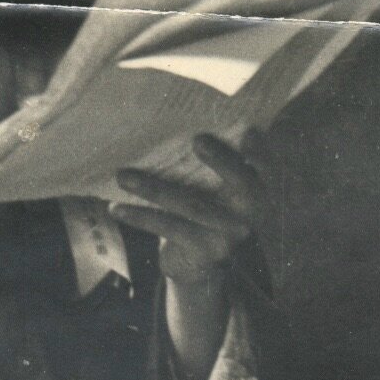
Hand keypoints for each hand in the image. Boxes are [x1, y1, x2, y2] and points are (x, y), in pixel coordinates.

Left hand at [110, 133, 264, 379]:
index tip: (249, 129)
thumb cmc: (200, 202)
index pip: (265, 160)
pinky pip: (171, 229)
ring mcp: (230, 233)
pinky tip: (115, 207)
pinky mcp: (206, 251)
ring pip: (192, 205)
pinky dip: (141, 216)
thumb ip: (205, 153)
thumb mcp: (208, 181)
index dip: (260, 146)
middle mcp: (251, 209)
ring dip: (153, 188)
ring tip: (122, 175)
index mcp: (257, 183)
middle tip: (198, 138)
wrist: (198, 263)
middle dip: (221, 160)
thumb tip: (164, 116)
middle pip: (241, 183)